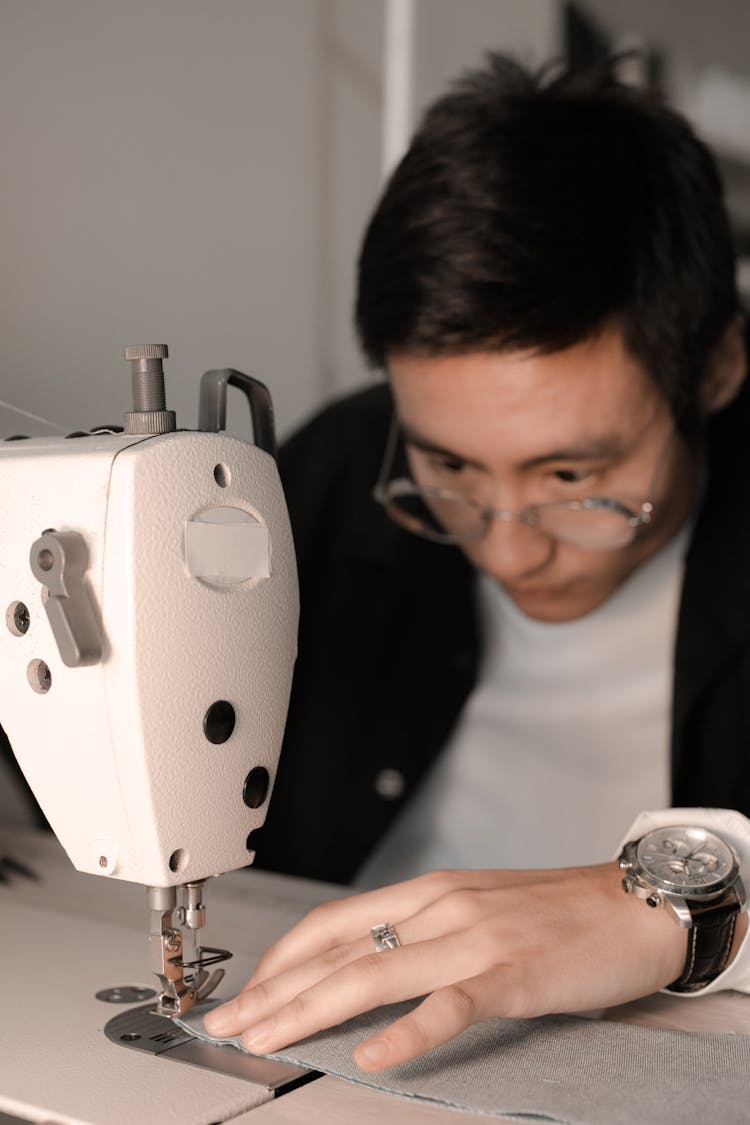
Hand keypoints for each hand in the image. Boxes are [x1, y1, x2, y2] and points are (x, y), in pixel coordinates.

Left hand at [203, 863, 685, 1069]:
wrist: (632, 905)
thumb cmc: (558, 910)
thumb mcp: (477, 907)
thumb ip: (424, 931)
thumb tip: (368, 964)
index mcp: (430, 892)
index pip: (333, 923)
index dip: (281, 958)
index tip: (249, 991)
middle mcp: (440, 909)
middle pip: (337, 952)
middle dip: (273, 990)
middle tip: (228, 1023)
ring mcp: (472, 940)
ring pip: (372, 975)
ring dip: (308, 1009)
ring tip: (266, 1038)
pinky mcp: (509, 974)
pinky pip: (447, 1005)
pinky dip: (405, 1033)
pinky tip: (373, 1056)